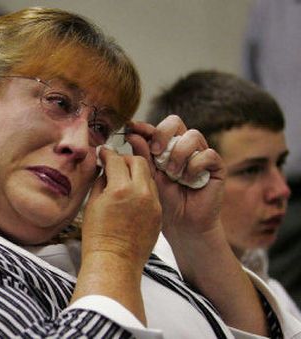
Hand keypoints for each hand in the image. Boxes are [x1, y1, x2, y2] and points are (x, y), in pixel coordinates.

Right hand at [81, 147, 161, 269]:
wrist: (115, 262)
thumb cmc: (98, 237)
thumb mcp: (93, 204)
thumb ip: (102, 181)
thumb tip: (106, 169)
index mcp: (121, 190)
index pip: (116, 160)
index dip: (108, 154)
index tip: (104, 153)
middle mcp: (141, 193)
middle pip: (138, 161)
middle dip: (125, 159)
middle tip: (115, 165)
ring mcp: (153, 204)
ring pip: (148, 175)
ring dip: (136, 173)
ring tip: (125, 181)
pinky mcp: (159, 214)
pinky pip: (152, 192)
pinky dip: (143, 188)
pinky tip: (133, 196)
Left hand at [126, 115, 225, 236]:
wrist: (181, 224)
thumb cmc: (163, 201)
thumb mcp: (149, 176)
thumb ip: (142, 155)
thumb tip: (132, 134)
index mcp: (165, 147)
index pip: (157, 127)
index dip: (145, 127)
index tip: (132, 130)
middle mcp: (183, 146)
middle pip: (175, 122)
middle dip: (163, 134)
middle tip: (156, 153)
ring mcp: (200, 154)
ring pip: (192, 135)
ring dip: (179, 155)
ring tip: (172, 174)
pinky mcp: (216, 166)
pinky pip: (208, 154)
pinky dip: (195, 167)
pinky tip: (188, 181)